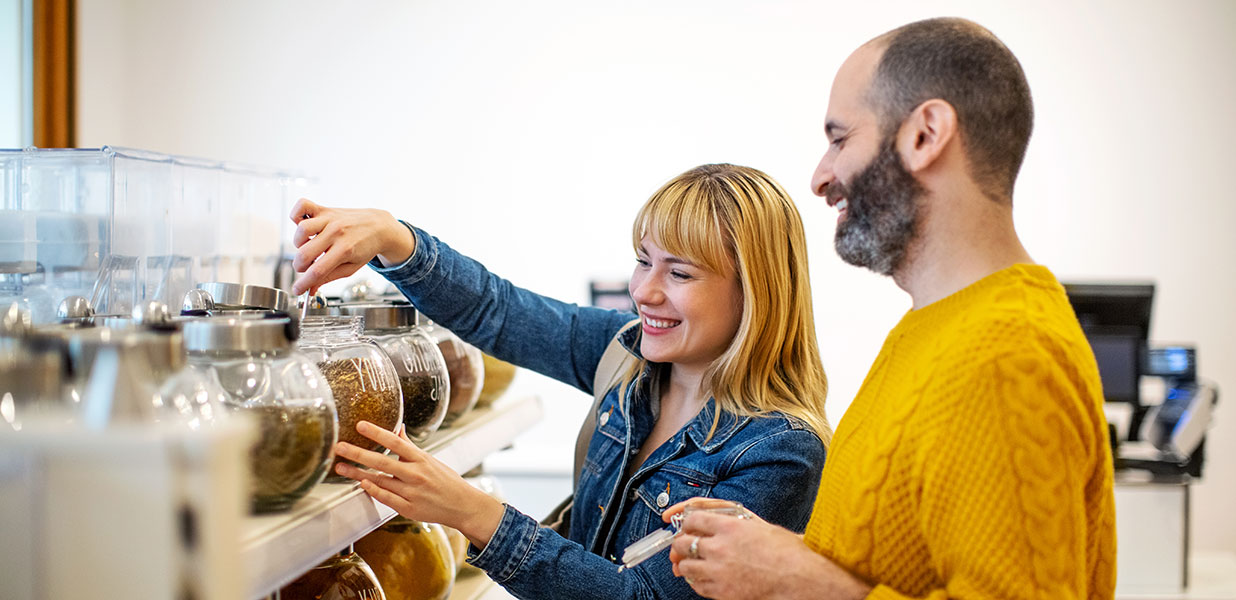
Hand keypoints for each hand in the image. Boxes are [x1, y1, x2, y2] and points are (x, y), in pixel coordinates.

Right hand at [288, 198, 415, 294]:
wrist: (380, 226)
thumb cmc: (366, 247)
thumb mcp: (351, 267)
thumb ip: (329, 277)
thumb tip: (310, 289)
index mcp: (345, 250)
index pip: (317, 271)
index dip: (303, 284)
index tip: (297, 290)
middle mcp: (336, 232)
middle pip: (305, 253)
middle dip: (300, 267)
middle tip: (308, 267)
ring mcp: (329, 219)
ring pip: (301, 230)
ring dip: (299, 243)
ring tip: (309, 246)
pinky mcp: (325, 209)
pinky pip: (302, 205)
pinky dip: (296, 214)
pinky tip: (302, 224)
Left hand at [332, 421, 505, 548]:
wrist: (463, 505)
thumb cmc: (446, 481)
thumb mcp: (430, 460)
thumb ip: (410, 446)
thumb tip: (398, 428)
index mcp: (422, 459)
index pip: (396, 442)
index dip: (377, 433)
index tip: (360, 425)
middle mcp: (416, 474)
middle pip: (383, 462)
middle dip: (358, 454)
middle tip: (340, 447)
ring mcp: (412, 492)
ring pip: (380, 481)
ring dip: (358, 474)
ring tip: (341, 468)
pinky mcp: (409, 509)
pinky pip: (387, 498)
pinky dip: (374, 490)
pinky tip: (362, 484)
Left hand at [665, 503, 871, 599]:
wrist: (800, 580)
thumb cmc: (787, 553)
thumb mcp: (760, 526)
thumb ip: (733, 522)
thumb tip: (714, 522)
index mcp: (730, 527)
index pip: (693, 519)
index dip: (687, 522)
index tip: (688, 526)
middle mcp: (720, 547)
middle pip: (683, 542)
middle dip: (681, 544)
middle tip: (684, 546)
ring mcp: (718, 571)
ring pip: (685, 566)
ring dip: (686, 564)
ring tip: (693, 563)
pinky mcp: (721, 592)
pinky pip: (696, 586)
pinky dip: (696, 581)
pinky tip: (704, 578)